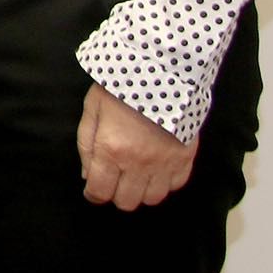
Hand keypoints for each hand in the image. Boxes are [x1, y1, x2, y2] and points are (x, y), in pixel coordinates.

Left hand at [79, 83, 196, 209]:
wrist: (161, 70)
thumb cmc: (120, 86)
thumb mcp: (92, 110)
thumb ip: (86, 145)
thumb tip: (88, 175)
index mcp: (111, 150)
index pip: (99, 191)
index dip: (93, 194)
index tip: (93, 189)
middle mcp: (138, 163)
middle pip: (126, 201)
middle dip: (116, 194)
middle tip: (115, 179)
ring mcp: (165, 162)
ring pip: (153, 198)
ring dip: (142, 190)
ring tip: (137, 174)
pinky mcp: (186, 157)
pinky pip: (176, 185)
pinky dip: (166, 182)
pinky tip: (158, 168)